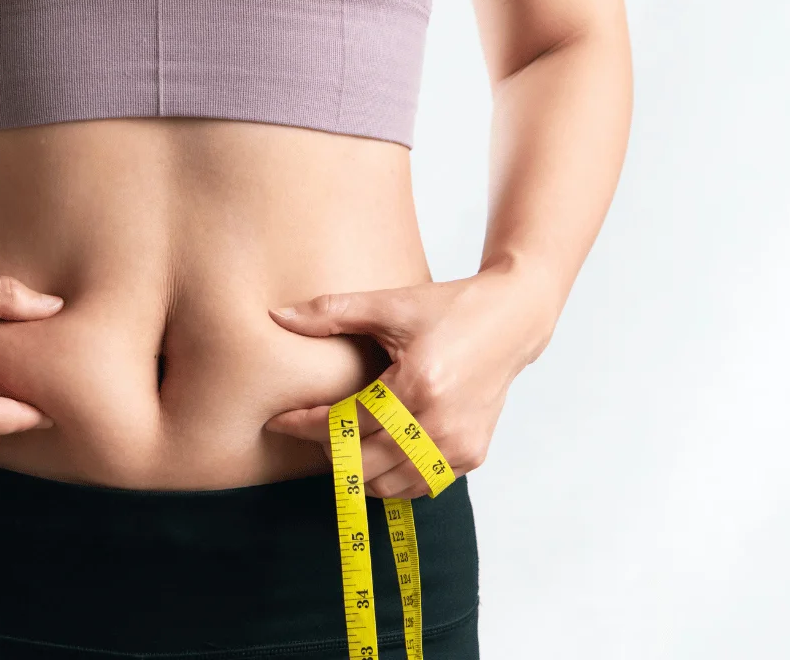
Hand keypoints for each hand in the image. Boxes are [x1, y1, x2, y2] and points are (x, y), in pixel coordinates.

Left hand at [264, 264, 554, 497]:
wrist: (512, 321)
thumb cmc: (451, 308)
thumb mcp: (391, 304)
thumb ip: (331, 312)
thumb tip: (278, 315)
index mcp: (419, 386)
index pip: (346, 424)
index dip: (305, 425)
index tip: (279, 420)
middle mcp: (441, 425)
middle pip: (362, 464)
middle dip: (329, 449)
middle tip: (314, 427)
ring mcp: (459, 446)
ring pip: (387, 486)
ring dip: (359, 468)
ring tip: (346, 438)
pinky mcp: (472, 455)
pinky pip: (418, 486)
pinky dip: (393, 475)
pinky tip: (382, 446)